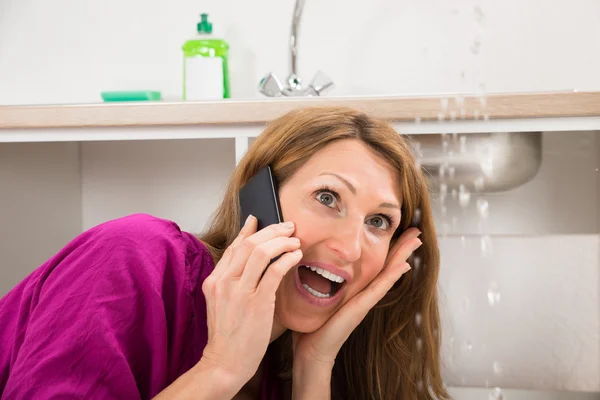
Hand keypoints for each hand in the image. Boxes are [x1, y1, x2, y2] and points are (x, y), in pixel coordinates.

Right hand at [199, 215, 302, 389]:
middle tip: (288, 226)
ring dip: (282, 242)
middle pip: (249, 243)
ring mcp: (240, 291)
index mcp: (214, 281)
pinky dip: (287, 258)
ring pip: (262, 252)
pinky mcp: (257, 302)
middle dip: (272, 230)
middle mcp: (224, 282)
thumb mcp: (223, 303)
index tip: (261, 219)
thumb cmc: (229, 335)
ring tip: (295, 240)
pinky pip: (275, 270)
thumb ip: (234, 282)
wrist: (226, 362)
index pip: (234, 246)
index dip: (249, 230)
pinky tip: (296, 256)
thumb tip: (251, 260)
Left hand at [291, 228, 421, 369]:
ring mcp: (365, 302)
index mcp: (355, 291)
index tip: (400, 233)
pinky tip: (404, 265)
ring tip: (416, 241)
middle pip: (387, 267)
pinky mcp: (361, 308)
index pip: (375, 265)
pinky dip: (392, 276)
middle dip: (402, 249)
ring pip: (388, 274)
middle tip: (417, 232)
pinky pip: (379, 288)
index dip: (388, 250)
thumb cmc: (312, 326)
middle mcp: (364, 295)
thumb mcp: (317, 297)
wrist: (311, 352)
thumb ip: (319, 283)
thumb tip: (310, 265)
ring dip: (402, 256)